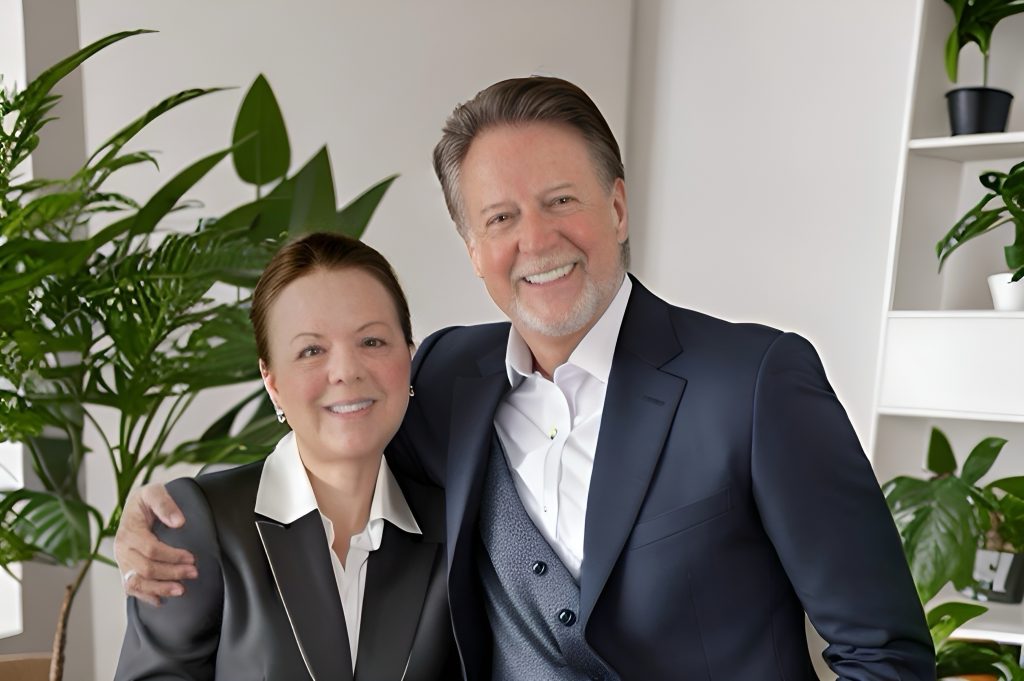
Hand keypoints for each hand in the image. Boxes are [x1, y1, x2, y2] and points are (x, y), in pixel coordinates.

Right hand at [114, 483, 196, 605]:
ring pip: (136, 583)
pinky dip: (145, 596)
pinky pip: (131, 588)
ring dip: (159, 589)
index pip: (150, 549)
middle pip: (145, 568)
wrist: (135, 507)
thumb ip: (165, 504)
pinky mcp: (125, 569)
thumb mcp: (155, 492)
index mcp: (128, 531)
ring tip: (181, 590)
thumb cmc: (146, 500)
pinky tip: (161, 600)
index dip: (172, 556)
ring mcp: (122, 561)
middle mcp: (122, 549)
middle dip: (171, 573)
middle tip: (193, 573)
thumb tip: (179, 522)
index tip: (191, 558)